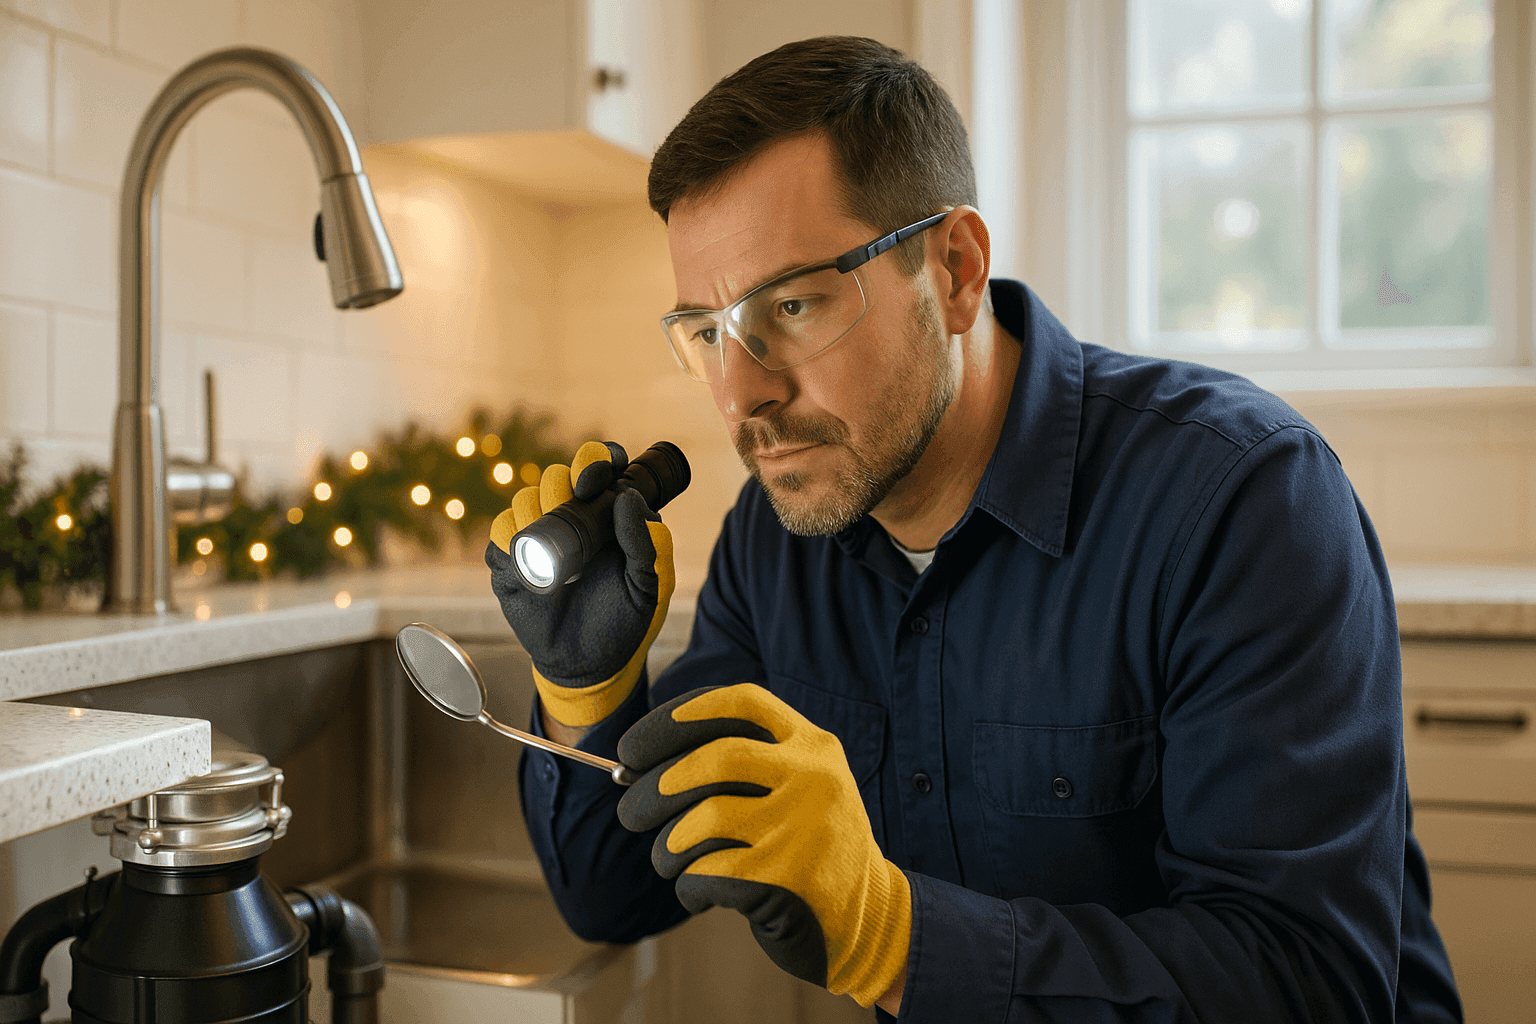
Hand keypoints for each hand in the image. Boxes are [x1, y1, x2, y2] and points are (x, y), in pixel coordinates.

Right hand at [485, 441, 673, 727]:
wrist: (588, 664)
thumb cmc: (623, 620)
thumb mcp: (646, 584)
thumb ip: (644, 542)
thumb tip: (628, 497)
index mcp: (605, 515)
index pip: (597, 468)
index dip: (593, 462)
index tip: (593, 481)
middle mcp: (569, 518)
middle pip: (554, 477)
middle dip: (560, 488)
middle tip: (571, 513)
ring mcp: (537, 537)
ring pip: (523, 499)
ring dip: (534, 513)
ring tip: (554, 551)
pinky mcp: (510, 562)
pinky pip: (500, 534)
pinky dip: (510, 540)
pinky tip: (528, 562)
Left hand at [616, 684, 910, 1007]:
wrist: (870, 919)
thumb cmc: (809, 849)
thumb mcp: (798, 787)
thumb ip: (742, 767)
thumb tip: (637, 768)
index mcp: (813, 745)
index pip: (742, 704)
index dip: (679, 715)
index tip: (635, 744)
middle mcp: (814, 777)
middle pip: (714, 760)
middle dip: (655, 788)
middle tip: (630, 811)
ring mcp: (804, 827)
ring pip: (703, 819)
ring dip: (667, 846)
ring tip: (668, 861)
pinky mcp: (788, 879)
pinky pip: (707, 873)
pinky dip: (687, 886)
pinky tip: (697, 893)